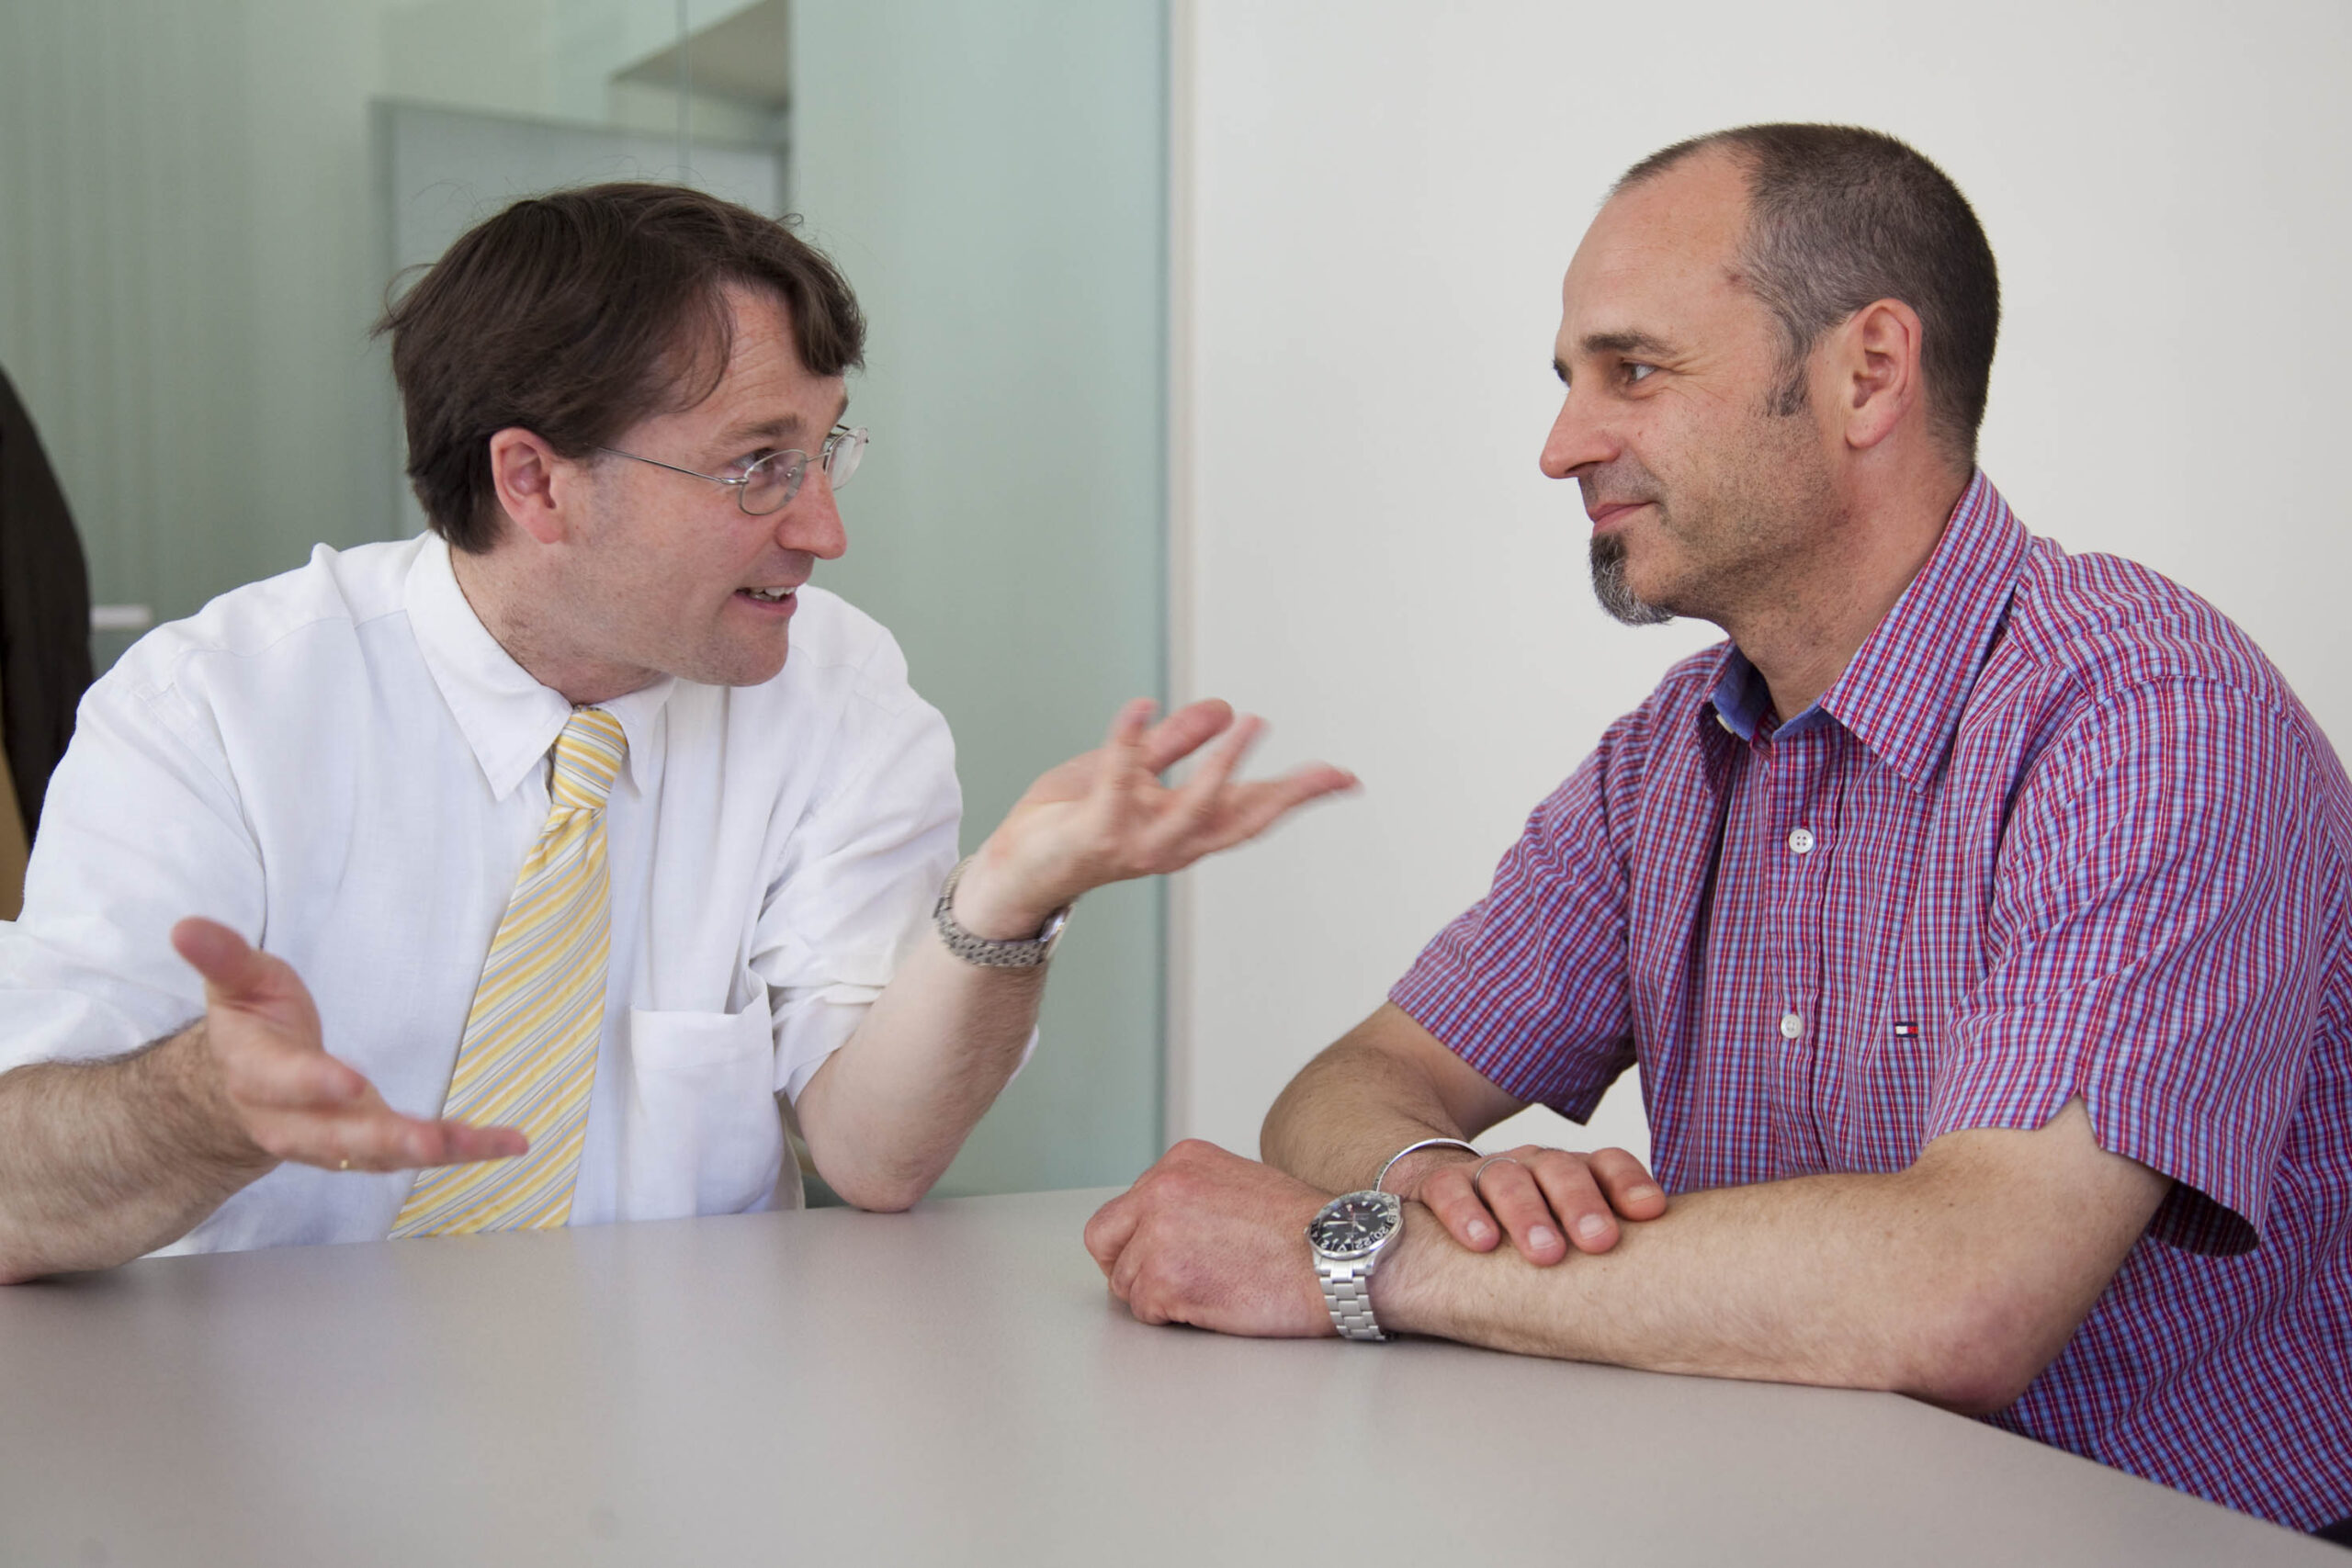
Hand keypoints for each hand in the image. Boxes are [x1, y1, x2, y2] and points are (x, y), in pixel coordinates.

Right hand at [170, 918, 527, 1173]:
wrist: (239, 1095)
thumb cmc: (250, 1027)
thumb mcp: (236, 985)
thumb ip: (221, 959)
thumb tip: (186, 927)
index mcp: (259, 1075)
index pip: (285, 1082)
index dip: (313, 1084)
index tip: (348, 1081)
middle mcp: (297, 1121)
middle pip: (338, 1137)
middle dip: (383, 1141)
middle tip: (426, 1141)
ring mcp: (337, 1140)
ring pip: (382, 1155)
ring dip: (432, 1151)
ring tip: (480, 1143)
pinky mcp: (373, 1146)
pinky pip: (420, 1152)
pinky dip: (467, 1149)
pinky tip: (510, 1142)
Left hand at [950, 699, 1355, 937]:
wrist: (1015, 868)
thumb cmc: (1072, 821)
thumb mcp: (1132, 770)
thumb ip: (1175, 741)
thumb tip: (1224, 707)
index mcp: (1185, 827)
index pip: (1252, 807)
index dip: (1299, 793)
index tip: (1346, 778)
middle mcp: (1171, 843)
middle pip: (1241, 819)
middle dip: (1286, 795)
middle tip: (1328, 771)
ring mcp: (1136, 842)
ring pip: (1192, 809)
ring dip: (1221, 766)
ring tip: (1247, 723)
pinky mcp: (1097, 831)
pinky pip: (1117, 781)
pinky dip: (1128, 743)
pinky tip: (1138, 707)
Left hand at [1084, 1139, 1338, 1336]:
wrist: (1341, 1256)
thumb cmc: (1308, 1231)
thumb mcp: (1239, 1185)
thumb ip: (1194, 1198)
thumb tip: (1165, 1231)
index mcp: (1180, 1162)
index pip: (1124, 1208)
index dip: (1135, 1240)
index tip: (1154, 1257)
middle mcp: (1160, 1189)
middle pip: (1105, 1241)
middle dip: (1127, 1267)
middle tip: (1160, 1287)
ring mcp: (1158, 1234)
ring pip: (1126, 1282)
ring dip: (1159, 1297)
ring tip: (1211, 1293)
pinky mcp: (1165, 1280)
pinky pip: (1146, 1312)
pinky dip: (1175, 1319)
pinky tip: (1216, 1306)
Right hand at [1413, 1143, 1665, 1264]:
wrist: (1437, 1191)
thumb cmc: (1517, 1225)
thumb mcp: (1563, 1232)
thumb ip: (1603, 1245)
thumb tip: (1673, 1288)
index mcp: (1571, 1174)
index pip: (1607, 1163)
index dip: (1629, 1183)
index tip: (1651, 1212)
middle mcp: (1532, 1166)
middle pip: (1560, 1170)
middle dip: (1581, 1204)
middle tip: (1599, 1241)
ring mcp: (1485, 1172)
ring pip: (1508, 1178)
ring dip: (1527, 1213)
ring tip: (1545, 1252)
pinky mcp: (1438, 1183)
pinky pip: (1449, 1189)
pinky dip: (1464, 1213)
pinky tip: (1481, 1241)